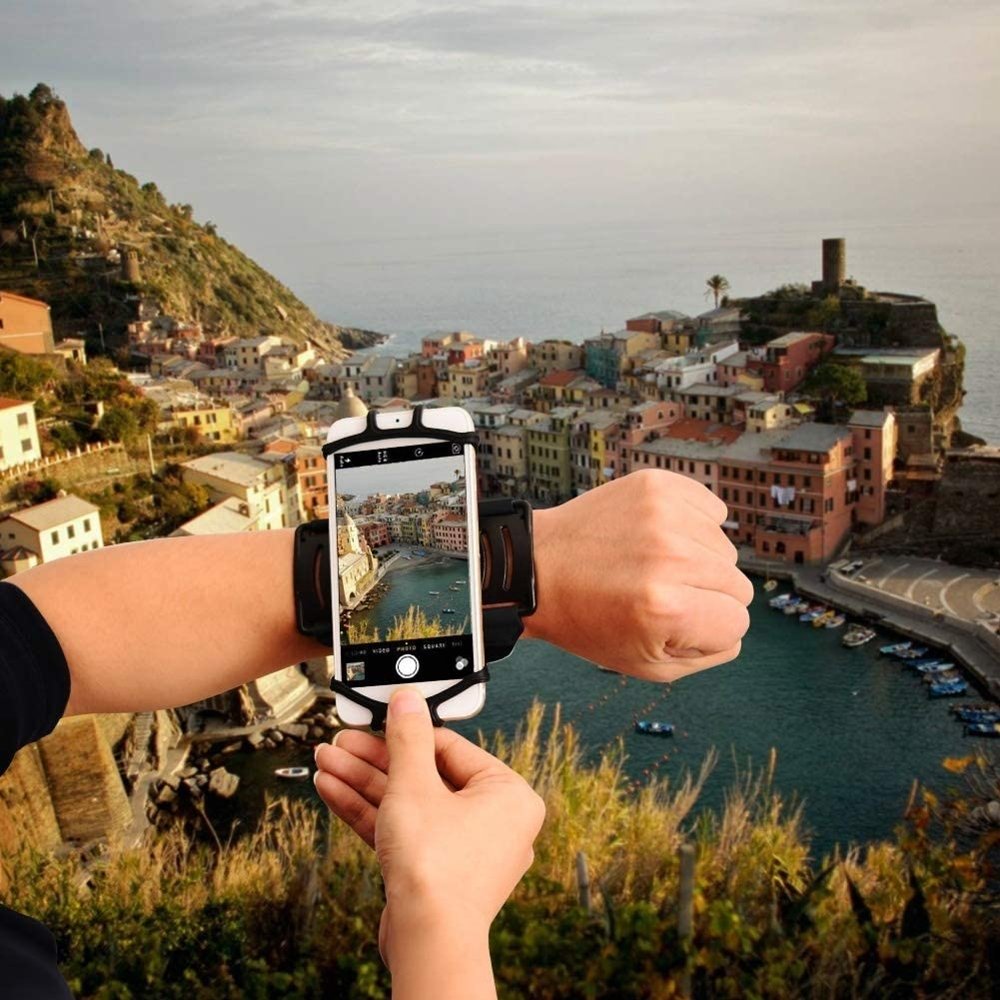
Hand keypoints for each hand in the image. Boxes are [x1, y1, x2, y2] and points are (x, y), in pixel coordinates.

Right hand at [313, 689, 544, 980]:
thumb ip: (408, 738)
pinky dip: (370, 811)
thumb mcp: (415, 785)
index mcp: (508, 795)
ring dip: (363, 782)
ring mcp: (463, 850)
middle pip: (424, 776)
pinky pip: (404, 830)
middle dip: (374, 760)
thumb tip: (407, 699)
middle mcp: (493, 822)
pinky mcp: (435, 872)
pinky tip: (334, 790)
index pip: (450, 748)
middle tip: (342, 743)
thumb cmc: (437, 869)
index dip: (405, 732)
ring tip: (326, 762)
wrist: (428, 944)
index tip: (375, 719)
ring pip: (408, 803)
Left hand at [524, 469, 752, 680]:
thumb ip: (709, 652)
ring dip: (696, 560)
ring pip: (724, 548)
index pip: (738, 622)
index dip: (707, 629)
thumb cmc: (590, 622)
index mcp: (666, 608)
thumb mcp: (648, 665)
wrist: (538, 567)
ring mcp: (662, 515)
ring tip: (650, 564)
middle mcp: (668, 556)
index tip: (669, 622)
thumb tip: (738, 619)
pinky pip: (711, 509)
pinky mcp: (656, 485)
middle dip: (705, 596)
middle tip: (655, 593)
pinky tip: (656, 535)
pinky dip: (693, 523)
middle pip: (737, 584)